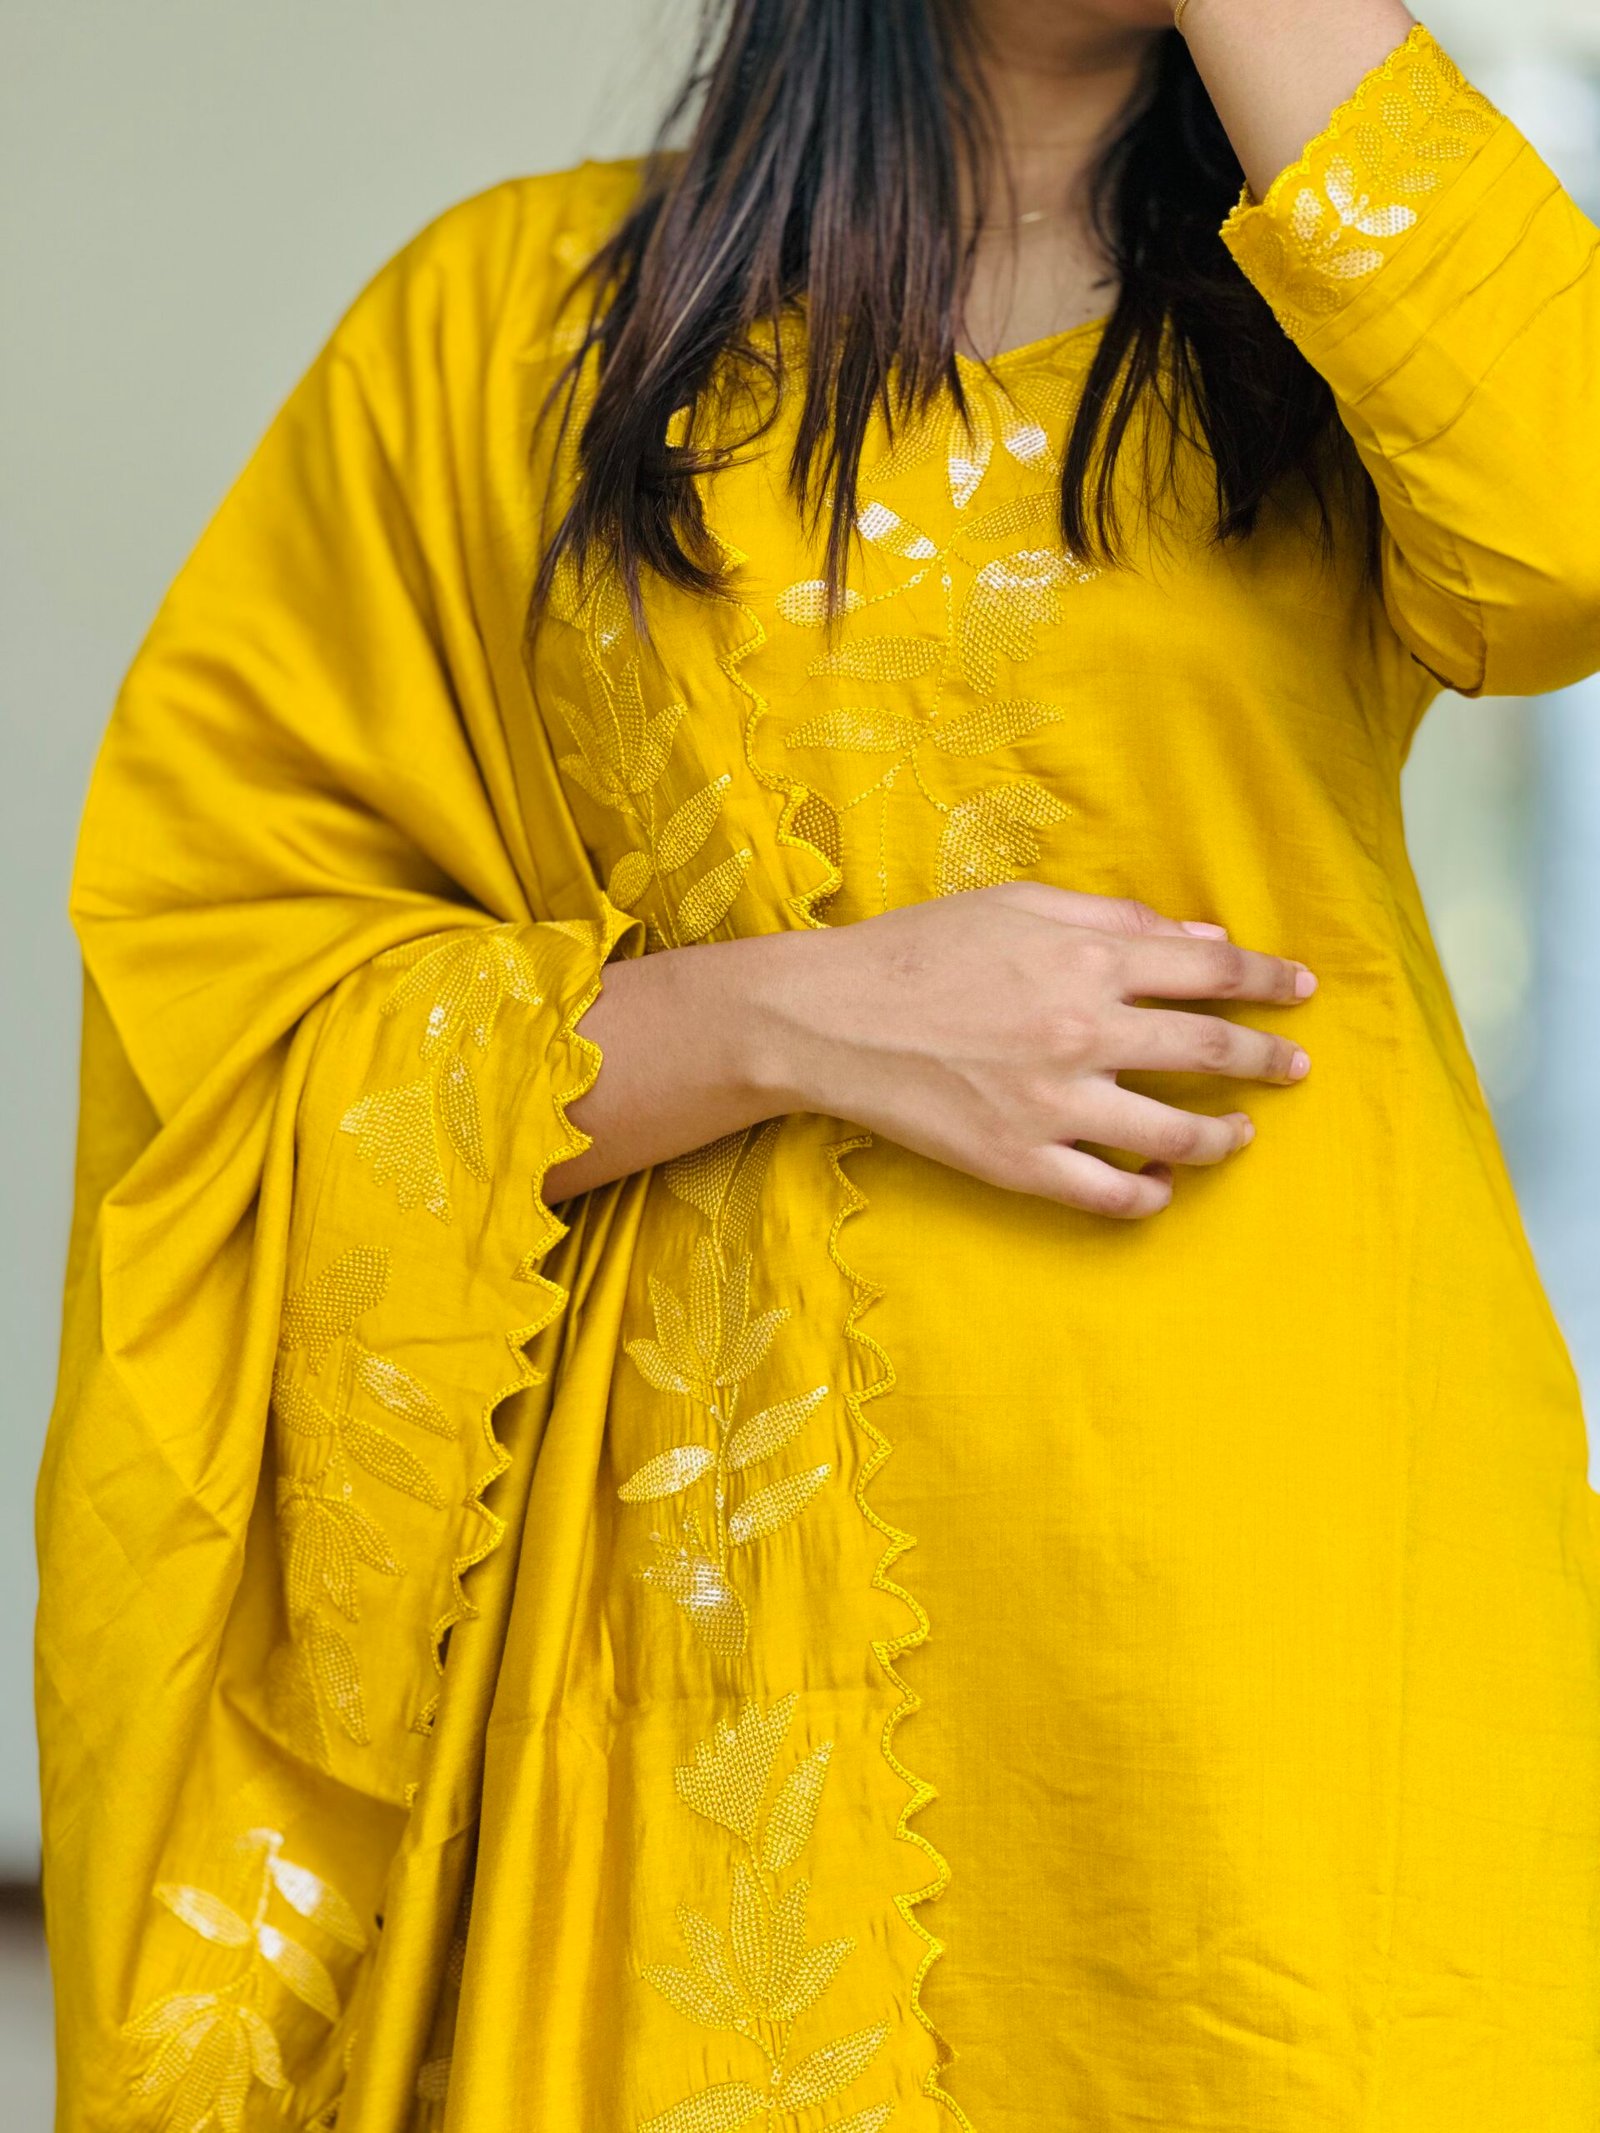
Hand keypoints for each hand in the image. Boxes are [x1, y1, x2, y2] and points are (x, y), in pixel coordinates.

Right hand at [748, 883, 1312, 1218]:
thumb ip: (1116, 920)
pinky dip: (1150, 1196)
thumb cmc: (919, 947)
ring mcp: (1056, 1104)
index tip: (1300, 991)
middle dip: (1268, 1059)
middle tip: (1296, 1068)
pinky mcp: (1020, 1162)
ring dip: (1223, 1135)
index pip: (1210, 971)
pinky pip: (1110, 1195)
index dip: (1267, 980)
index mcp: (1088, 958)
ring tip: (1239, 1135)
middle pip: (1211, 1049)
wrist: (828, 1017)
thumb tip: (1200, 942)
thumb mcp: (1019, 905)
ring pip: (1176, 1133)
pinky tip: (1161, 1187)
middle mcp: (1085, 1030)